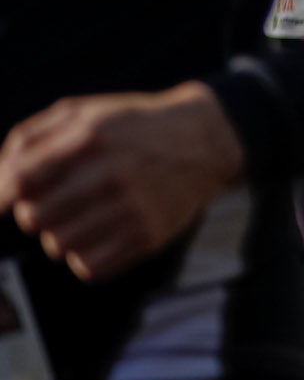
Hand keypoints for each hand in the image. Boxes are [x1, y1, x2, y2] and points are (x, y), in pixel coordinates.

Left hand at [0, 83, 242, 282]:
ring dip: (59, 236)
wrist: (207, 140)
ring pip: (59, 245)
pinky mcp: (150, 235)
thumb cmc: (131, 127)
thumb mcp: (82, 112)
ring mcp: (134, 207)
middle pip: (34, 217)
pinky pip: (90, 267)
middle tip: (53, 203)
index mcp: (90, 136)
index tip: (7, 200)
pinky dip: (84, 256)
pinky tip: (98, 235)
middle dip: (34, 213)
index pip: (21, 178)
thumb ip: (29, 138)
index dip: (4, 194)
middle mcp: (112, 172)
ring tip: (78, 219)